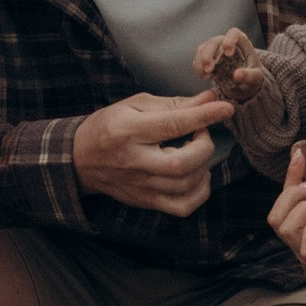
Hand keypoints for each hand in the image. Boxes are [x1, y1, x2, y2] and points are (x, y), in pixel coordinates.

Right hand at [71, 88, 232, 214]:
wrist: (80, 160)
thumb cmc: (109, 126)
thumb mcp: (134, 105)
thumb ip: (174, 104)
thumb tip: (209, 98)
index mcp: (129, 131)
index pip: (172, 124)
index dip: (203, 116)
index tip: (225, 108)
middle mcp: (135, 162)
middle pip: (181, 163)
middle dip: (204, 146)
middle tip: (201, 133)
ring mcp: (141, 187)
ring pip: (186, 185)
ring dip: (203, 166)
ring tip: (197, 151)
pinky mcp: (146, 202)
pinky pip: (183, 207)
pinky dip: (200, 192)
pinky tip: (197, 175)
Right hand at [193, 26, 262, 99]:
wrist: (245, 80)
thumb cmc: (253, 75)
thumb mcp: (255, 77)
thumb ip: (248, 75)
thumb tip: (237, 75)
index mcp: (241, 41)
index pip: (233, 33)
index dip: (229, 41)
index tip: (228, 54)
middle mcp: (226, 41)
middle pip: (213, 42)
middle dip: (208, 55)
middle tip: (209, 70)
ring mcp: (215, 48)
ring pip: (203, 49)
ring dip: (200, 62)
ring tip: (206, 76)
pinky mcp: (207, 57)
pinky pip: (198, 58)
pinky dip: (198, 67)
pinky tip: (204, 76)